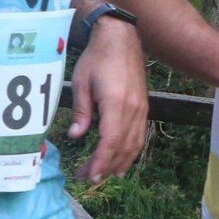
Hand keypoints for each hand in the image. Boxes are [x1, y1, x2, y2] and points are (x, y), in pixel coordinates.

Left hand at [68, 19, 147, 181]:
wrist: (121, 39)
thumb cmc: (96, 59)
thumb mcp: (81, 83)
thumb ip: (80, 112)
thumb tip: (75, 136)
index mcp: (116, 103)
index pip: (110, 140)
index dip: (101, 161)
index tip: (89, 174)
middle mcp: (133, 109)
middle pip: (123, 147)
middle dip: (106, 166)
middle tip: (88, 178)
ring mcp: (141, 109)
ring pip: (135, 144)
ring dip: (120, 162)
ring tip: (104, 175)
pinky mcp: (143, 107)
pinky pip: (140, 135)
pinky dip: (132, 151)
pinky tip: (123, 161)